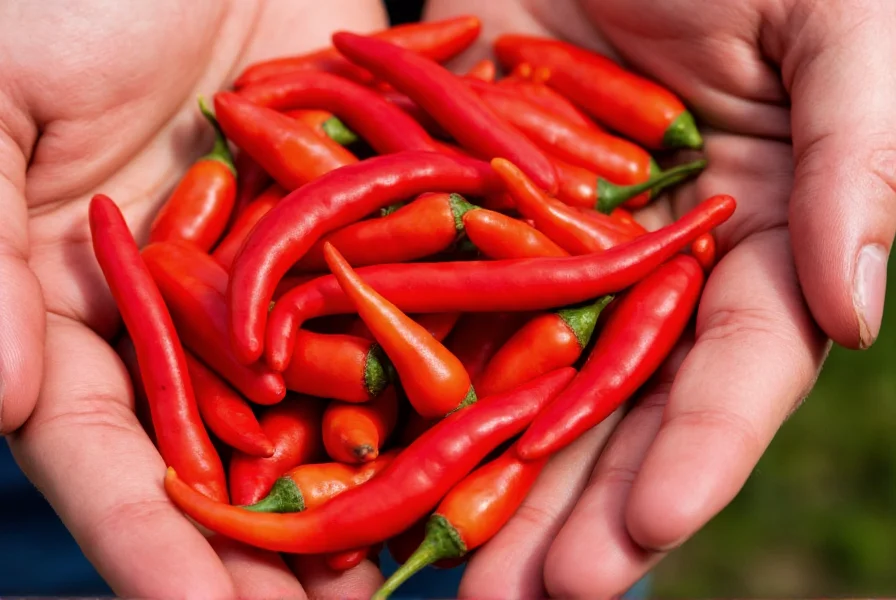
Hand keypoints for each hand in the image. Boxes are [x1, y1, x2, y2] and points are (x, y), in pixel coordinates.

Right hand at [0, 1, 390, 596]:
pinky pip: (394, 291)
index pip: (110, 445)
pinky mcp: (352, 206)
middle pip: (233, 447)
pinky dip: (429, 354)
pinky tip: (477, 423)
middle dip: (278, 540)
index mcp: (79, 295)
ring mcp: (276, 260)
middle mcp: (186, 299)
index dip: (153, 537)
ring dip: (370, 473)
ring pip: (325, 391)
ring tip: (419, 557)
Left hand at [424, 0, 894, 595]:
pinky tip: (374, 444)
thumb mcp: (836, 26)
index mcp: (757, 237)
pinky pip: (441, 294)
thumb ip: (860, 157)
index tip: (649, 524)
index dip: (702, 451)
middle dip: (579, 507)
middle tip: (530, 599)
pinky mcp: (475, 206)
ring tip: (446, 564)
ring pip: (521, 377)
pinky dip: (409, 369)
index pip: (738, 368)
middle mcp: (653, 264)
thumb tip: (855, 310)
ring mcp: (556, 243)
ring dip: (486, 471)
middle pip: (619, 406)